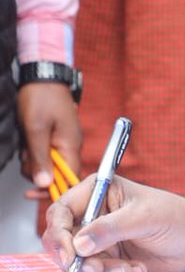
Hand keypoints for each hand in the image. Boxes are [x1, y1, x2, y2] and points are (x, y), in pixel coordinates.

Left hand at [17, 82, 81, 202]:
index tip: (35, 193)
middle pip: (56, 174)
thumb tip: (44, 183)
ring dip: (33, 161)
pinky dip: (33, 152)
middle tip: (26, 160)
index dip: (54, 190)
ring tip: (25, 147)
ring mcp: (63, 141)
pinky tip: (28, 142)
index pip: (70, 179)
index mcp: (71, 146)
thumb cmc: (41, 98)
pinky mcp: (55, 136)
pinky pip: (45, 153)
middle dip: (37, 171)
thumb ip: (40, 158)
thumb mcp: (36, 130)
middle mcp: (70, 146)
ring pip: (47, 164)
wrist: (43, 77)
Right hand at [41, 175, 184, 271]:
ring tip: (127, 269)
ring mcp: (98, 238)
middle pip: (62, 240)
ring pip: (78, 261)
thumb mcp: (145, 217)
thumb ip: (111, 228)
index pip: (61, 211)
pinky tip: (135, 269)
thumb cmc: (177, 217)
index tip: (70, 254)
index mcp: (97, 192)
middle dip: (77, 259)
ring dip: (100, 270)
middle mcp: (93, 215)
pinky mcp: (108, 258)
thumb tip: (79, 244)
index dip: (58, 233)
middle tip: (97, 268)